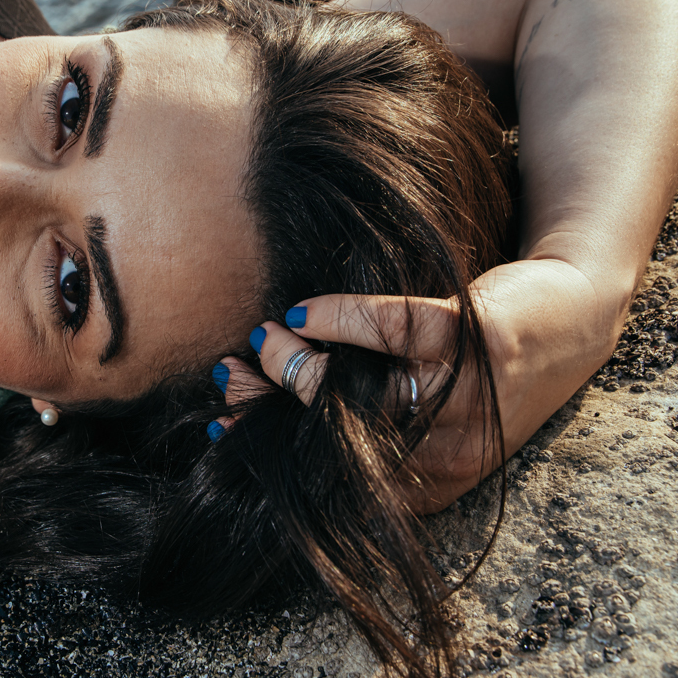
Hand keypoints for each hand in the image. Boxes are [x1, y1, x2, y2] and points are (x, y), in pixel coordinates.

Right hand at [213, 258, 620, 512]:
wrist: (570, 320)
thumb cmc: (479, 374)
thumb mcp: (426, 419)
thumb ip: (361, 424)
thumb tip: (263, 401)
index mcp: (430, 482)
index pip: (337, 482)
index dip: (273, 456)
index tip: (224, 427)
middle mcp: (450, 453)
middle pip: (339, 442)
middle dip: (271, 410)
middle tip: (234, 377)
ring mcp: (467, 399)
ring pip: (361, 392)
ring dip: (298, 364)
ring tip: (268, 339)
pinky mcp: (479, 341)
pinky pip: (396, 328)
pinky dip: (342, 318)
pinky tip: (309, 313)